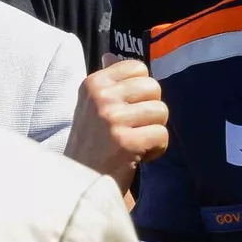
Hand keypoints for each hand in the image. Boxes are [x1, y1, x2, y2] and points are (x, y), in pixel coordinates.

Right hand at [65, 55, 168, 194]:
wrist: (79, 186)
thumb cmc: (90, 146)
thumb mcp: (90, 107)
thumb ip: (106, 81)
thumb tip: (111, 54)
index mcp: (93, 83)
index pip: (138, 68)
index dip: (141, 92)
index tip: (126, 111)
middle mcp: (100, 97)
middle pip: (154, 88)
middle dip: (150, 112)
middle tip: (132, 130)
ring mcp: (112, 119)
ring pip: (161, 111)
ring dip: (153, 132)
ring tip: (133, 144)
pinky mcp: (125, 142)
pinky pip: (162, 135)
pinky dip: (156, 150)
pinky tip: (137, 157)